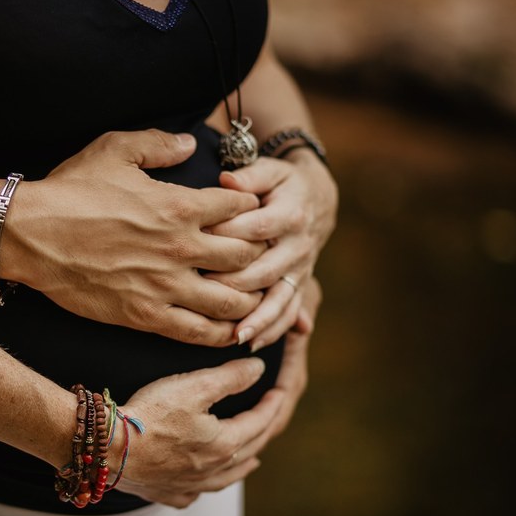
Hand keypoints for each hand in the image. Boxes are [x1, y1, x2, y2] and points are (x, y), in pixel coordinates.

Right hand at [7, 129, 267, 346]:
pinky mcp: (145, 316)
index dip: (251, 210)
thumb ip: (159, 145)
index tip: (249, 214)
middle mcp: (182, 249)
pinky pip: (196, 332)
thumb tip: (190, 143)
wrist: (30, 235)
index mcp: (180, 206)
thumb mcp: (115, 150)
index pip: (242, 210)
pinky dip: (221, 335)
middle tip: (258, 259)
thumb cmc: (69, 190)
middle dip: (258, 256)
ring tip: (254, 299)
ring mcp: (165, 286)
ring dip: (249, 300)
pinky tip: (231, 333)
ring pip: (231, 302)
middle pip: (247, 258)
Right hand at [111, 278, 321, 508]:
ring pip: (227, 478)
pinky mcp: (166, 493)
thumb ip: (230, 376)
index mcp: (224, 444)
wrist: (108, 449)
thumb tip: (258, 370)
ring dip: (243, 465)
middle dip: (263, 431)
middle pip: (248, 450)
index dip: (273, 404)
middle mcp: (212, 470)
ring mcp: (189, 485)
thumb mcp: (194, 386)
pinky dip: (206, 485)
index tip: (281, 391)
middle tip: (271, 417)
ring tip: (252, 459)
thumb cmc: (150, 414)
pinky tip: (203, 483)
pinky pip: (195, 493)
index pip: (260, 422)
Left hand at [204, 151, 336, 349]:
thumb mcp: (269, 171)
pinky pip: (288, 313)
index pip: (257, 228)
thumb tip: (227, 181)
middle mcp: (298, 247)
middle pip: (267, 270)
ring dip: (259, 320)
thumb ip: (249, 176)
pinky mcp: (298, 286)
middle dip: (237, 283)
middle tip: (203, 292)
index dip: (229, 234)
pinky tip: (249, 344)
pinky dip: (271, 330)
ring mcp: (300, 271)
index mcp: (290, 215)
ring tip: (236, 336)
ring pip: (280, 299)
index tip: (198, 240)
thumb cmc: (281, 184)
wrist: (317, 201)